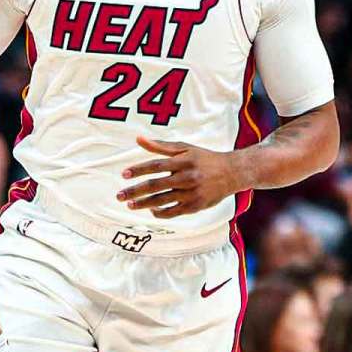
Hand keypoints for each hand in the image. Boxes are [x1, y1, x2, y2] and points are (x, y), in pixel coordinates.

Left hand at [115, 136, 246, 218]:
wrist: (232, 173)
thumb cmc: (204, 158)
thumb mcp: (184, 148)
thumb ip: (160, 146)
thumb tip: (138, 139)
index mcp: (183, 161)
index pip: (156, 165)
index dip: (139, 170)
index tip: (124, 174)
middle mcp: (187, 177)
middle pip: (155, 185)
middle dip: (135, 191)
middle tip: (119, 195)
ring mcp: (191, 193)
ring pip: (162, 200)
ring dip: (143, 204)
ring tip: (130, 205)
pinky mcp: (195, 206)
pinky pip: (173, 212)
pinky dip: (160, 212)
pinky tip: (150, 209)